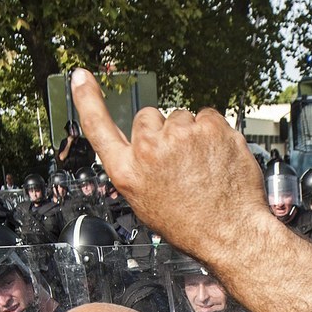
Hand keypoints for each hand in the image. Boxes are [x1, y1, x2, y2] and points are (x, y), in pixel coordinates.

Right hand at [71, 69, 270, 259]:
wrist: (231, 234)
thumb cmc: (191, 226)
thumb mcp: (146, 203)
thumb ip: (138, 169)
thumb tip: (145, 145)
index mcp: (128, 171)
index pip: (97, 127)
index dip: (87, 99)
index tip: (81, 77)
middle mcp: (149, 149)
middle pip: (149, 117)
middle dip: (162, 131)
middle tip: (180, 161)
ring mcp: (181, 135)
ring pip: (182, 117)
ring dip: (191, 133)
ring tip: (202, 165)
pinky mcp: (210, 128)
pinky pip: (207, 116)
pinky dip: (214, 132)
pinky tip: (216, 156)